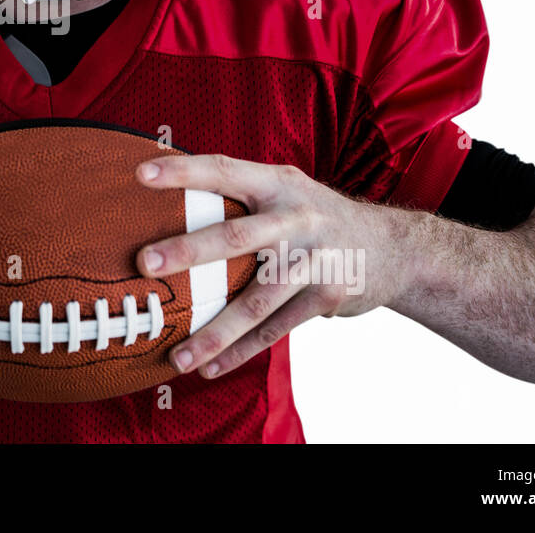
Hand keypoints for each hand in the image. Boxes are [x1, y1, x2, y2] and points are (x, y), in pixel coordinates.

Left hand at [133, 155, 412, 379]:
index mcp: (278, 183)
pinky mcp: (328, 295)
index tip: (141, 173)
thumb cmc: (314, 218)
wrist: (393, 248)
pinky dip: (241, 350)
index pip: (225, 170)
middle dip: (189, 250)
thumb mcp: (285, 190)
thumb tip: (165, 200)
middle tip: (145, 262)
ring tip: (177, 355)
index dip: (183, 170)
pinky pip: (277, 328)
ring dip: (215, 329)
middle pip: (238, 235)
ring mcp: (315, 258)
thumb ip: (240, 193)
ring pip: (258, 299)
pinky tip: (209, 366)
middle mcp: (298, 216)